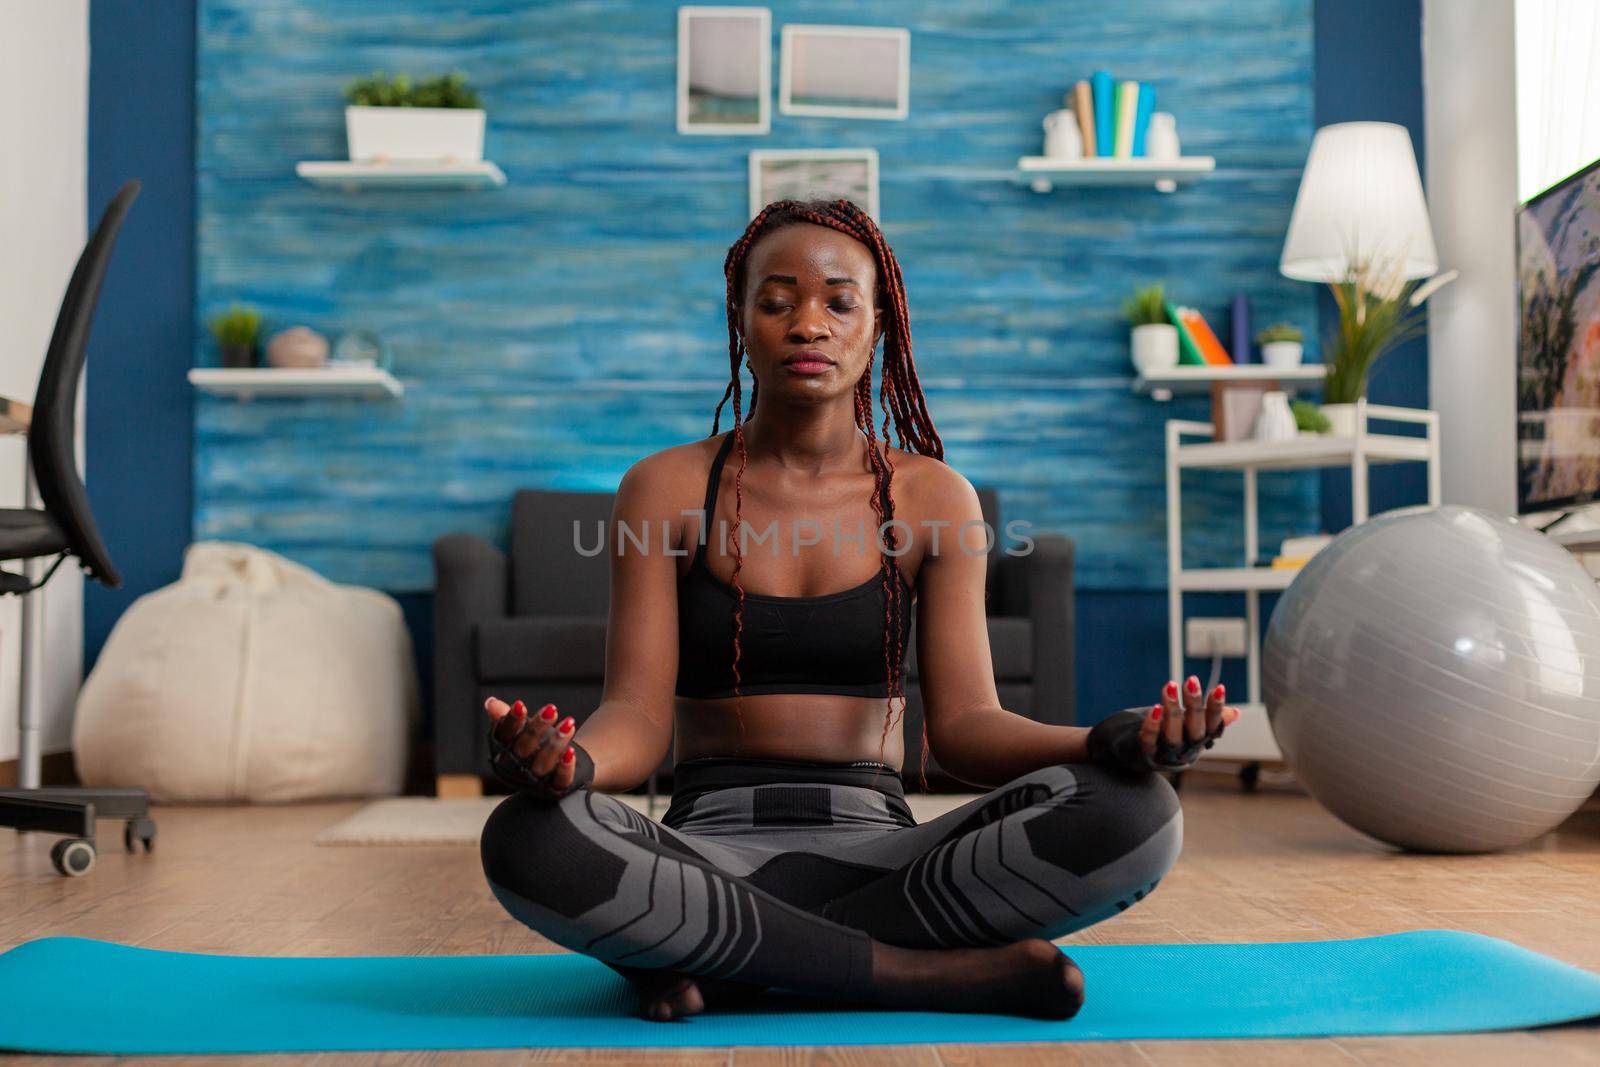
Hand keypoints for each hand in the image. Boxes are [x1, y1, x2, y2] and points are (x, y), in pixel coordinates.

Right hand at [484, 696, 593, 798]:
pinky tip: (571, 752)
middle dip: (537, 728)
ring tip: (569, 723)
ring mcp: (536, 781)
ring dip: (555, 744)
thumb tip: (491, 703)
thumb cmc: (533, 744)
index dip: (511, 721)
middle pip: (524, 748)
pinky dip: (565, 767)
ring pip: (543, 763)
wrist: (555, 770)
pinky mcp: (555, 788)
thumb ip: (505, 717)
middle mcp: (516, 769)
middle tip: (552, 709)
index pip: (503, 735)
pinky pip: (560, 779)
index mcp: (502, 752)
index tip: (520, 704)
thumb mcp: (520, 729)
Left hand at [1088, 676, 1240, 773]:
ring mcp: (1165, 755)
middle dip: (1194, 704)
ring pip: (1172, 735)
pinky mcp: (1144, 755)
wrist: (1128, 755)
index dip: (1217, 708)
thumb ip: (1207, 721)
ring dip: (1172, 710)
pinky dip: (1152, 726)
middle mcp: (1185, 751)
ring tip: (1169, 685)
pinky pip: (1149, 741)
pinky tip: (1154, 708)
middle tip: (1191, 680)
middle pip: (1194, 729)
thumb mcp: (1187, 729)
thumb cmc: (1163, 738)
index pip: (1212, 725)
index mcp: (1198, 742)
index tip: (1220, 687)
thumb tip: (1234, 713)